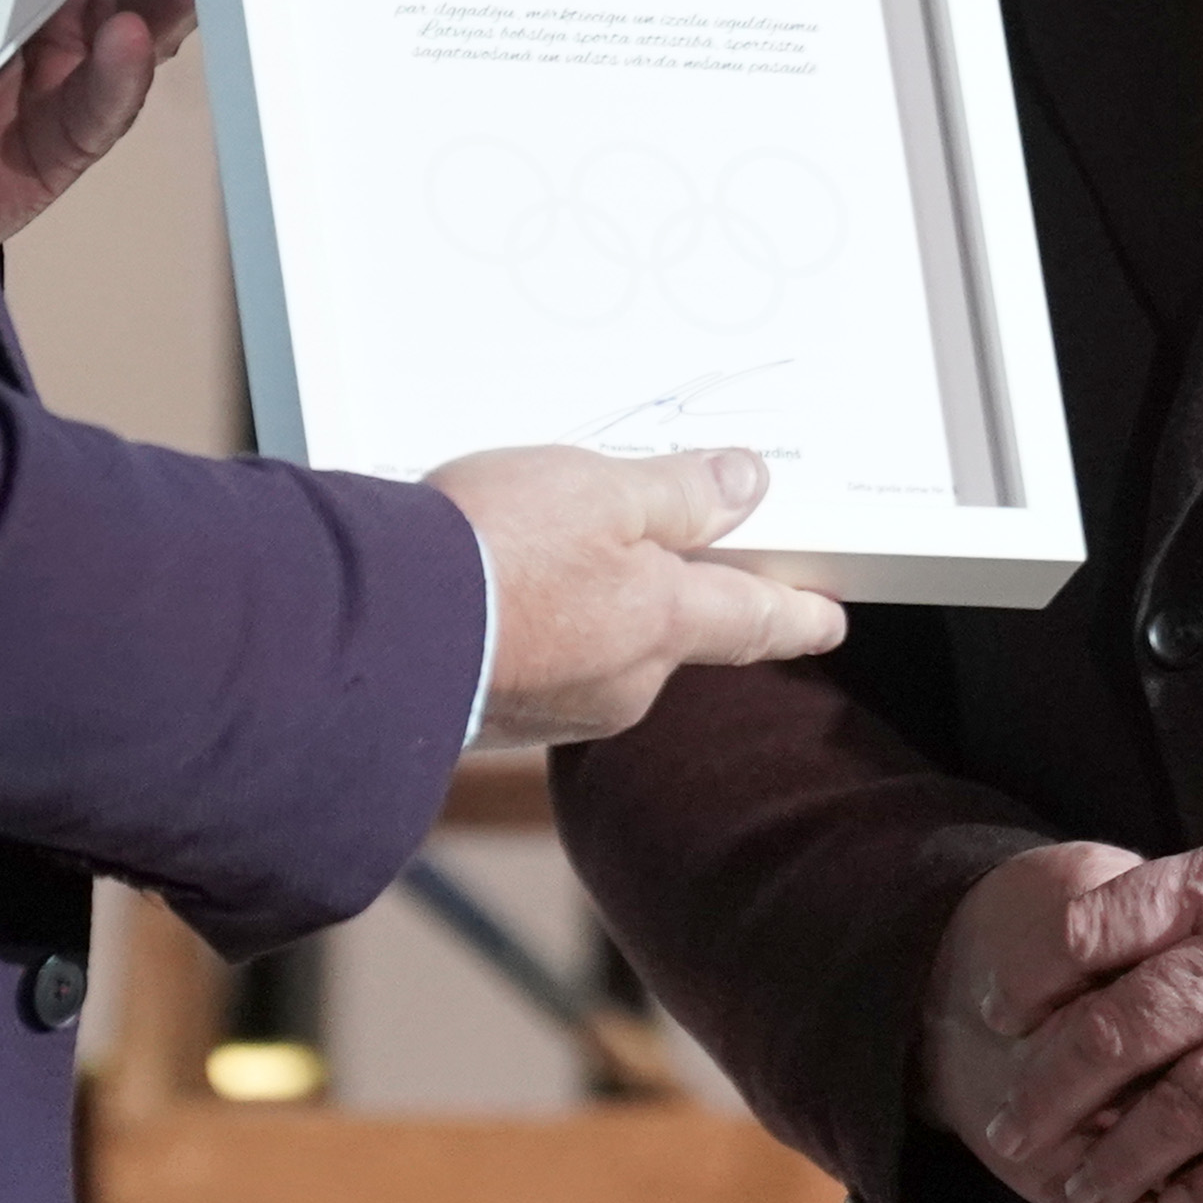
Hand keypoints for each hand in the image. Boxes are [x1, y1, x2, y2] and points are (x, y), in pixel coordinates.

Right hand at [430, 444, 846, 744]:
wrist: (374, 632)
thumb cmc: (493, 555)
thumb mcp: (603, 490)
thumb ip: (681, 493)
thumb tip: (746, 486)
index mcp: (665, 626)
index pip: (754, 621)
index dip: (796, 616)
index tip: (827, 621)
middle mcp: (622, 684)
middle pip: (665, 630)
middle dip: (656, 591)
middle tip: (635, 535)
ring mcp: (553, 709)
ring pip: (591, 644)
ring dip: (577, 604)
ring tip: (530, 546)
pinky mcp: (489, 717)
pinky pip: (528, 662)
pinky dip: (521, 627)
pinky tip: (482, 590)